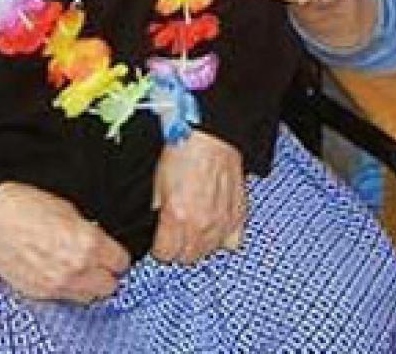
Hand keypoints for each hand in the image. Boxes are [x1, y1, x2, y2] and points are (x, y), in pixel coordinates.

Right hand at [0, 182, 130, 302]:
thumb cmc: (22, 206)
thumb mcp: (68, 209)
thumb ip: (89, 231)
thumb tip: (98, 241)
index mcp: (87, 244)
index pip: (120, 263)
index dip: (117, 256)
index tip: (112, 253)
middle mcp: (75, 269)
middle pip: (108, 287)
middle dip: (106, 274)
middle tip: (99, 263)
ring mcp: (55, 285)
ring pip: (87, 298)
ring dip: (88, 285)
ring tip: (78, 270)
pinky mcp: (37, 293)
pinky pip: (63, 299)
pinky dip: (65, 289)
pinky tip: (58, 272)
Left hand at [152, 130, 245, 264]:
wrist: (211, 138)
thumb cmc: (184, 154)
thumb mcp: (157, 184)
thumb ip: (157, 212)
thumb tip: (157, 228)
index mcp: (177, 218)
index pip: (165, 256)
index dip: (160, 248)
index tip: (161, 240)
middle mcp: (201, 226)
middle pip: (187, 258)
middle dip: (178, 248)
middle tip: (177, 232)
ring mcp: (222, 223)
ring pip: (208, 253)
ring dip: (199, 245)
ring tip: (195, 227)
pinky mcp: (239, 217)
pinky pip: (231, 242)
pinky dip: (222, 238)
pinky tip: (215, 225)